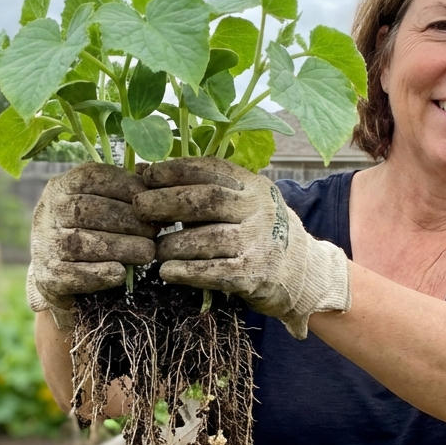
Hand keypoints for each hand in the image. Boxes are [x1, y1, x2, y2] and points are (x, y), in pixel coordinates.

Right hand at [27, 162, 156, 329]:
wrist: (55, 274)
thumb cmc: (86, 230)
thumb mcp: (95, 202)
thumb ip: (120, 187)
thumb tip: (149, 173)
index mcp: (60, 186)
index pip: (92, 176)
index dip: (126, 185)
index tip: (150, 198)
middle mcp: (48, 212)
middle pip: (92, 210)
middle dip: (130, 220)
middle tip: (154, 231)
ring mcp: (46, 244)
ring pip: (86, 242)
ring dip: (123, 247)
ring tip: (147, 252)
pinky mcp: (49, 276)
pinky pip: (78, 274)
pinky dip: (102, 273)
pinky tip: (121, 273)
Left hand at [134, 157, 348, 339]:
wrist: (306, 274)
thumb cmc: (260, 235)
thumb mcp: (243, 203)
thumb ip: (203, 189)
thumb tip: (143, 173)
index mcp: (254, 186)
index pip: (210, 169)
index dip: (174, 170)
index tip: (145, 176)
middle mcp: (260, 209)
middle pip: (207, 199)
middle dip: (167, 202)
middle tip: (139, 208)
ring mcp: (260, 242)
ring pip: (209, 238)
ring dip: (173, 244)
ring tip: (154, 249)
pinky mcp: (256, 275)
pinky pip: (216, 272)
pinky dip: (187, 272)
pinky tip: (168, 272)